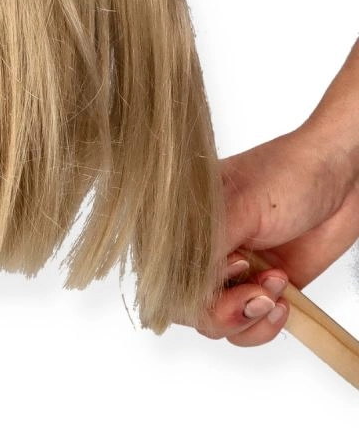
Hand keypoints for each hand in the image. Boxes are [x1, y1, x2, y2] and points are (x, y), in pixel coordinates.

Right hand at [196, 124, 358, 345]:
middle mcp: (200, 250)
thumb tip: (185, 281)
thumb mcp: (242, 203)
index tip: (234, 266)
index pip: (163, 272)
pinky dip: (263, 326)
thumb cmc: (289, 174)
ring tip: (275, 288)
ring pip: (214, 323)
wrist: (342, 180)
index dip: (192, 286)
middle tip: (256, 294)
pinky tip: (282, 300)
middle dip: (222, 311)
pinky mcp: (258, 290)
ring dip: (248, 318)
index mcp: (181, 224)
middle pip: (185, 307)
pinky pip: (246, 328)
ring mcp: (230, 273)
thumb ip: (208, 243)